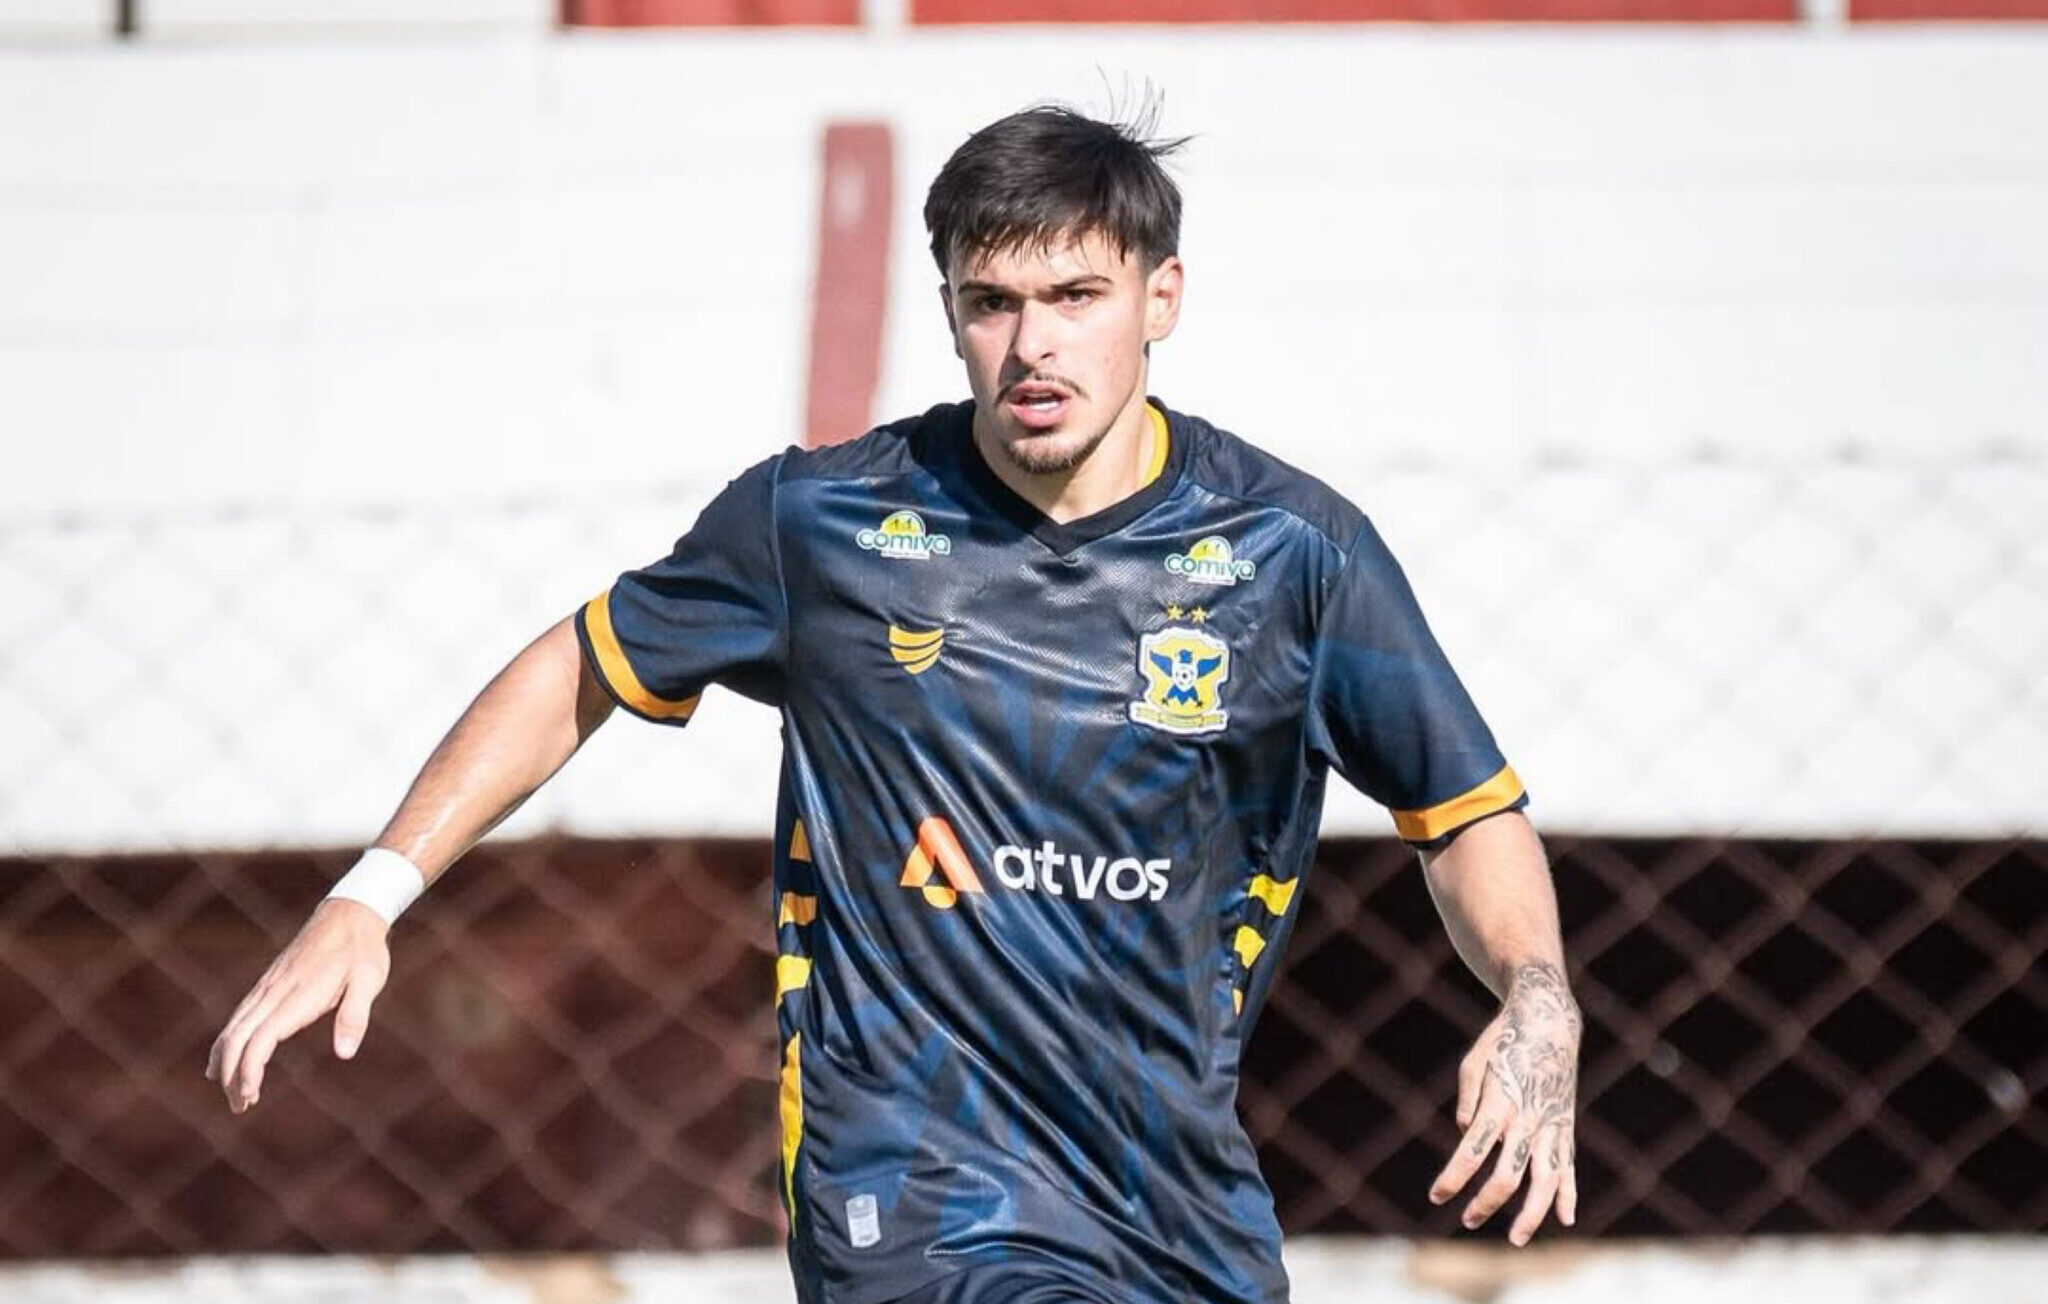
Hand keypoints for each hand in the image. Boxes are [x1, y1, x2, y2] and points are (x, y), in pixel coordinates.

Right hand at [205, 898, 391, 1112]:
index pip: (260, 1039)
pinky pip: (240, 1017)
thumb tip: (345, 1053)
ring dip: (226, 1062)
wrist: (350, 913)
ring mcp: (267, 987)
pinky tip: (224, 1060)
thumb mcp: (369, 981)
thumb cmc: (363, 950)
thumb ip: (355, 1016)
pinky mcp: (268, 984)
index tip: (250, 1095)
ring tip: (235, 1095)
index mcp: (297, 996)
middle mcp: (274, 992)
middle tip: (240, 1108)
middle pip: (237, 1038)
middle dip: (231, 1075)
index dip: (249, 1069)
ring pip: (233, 1028)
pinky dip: (228, 1042)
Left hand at [1429, 959, 1580, 1244]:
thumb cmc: (1502, 1040)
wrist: (1549, 1021)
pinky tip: (1565, 1220)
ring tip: (1517, 1239)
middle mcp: (1528, 1118)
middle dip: (1486, 1203)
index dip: (1453, 1178)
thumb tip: (1465, 1135)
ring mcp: (1552, 1124)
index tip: (1436, 1196)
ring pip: (1546, 1180)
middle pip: (1508, 1175)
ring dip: (1532, 1214)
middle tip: (1466, 1221)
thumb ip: (1469, 1101)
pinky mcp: (1566, 1125)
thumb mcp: (1474, 1062)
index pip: (1472, 1151)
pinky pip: (1568, 1165)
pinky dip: (1568, 1193)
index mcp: (1500, 1101)